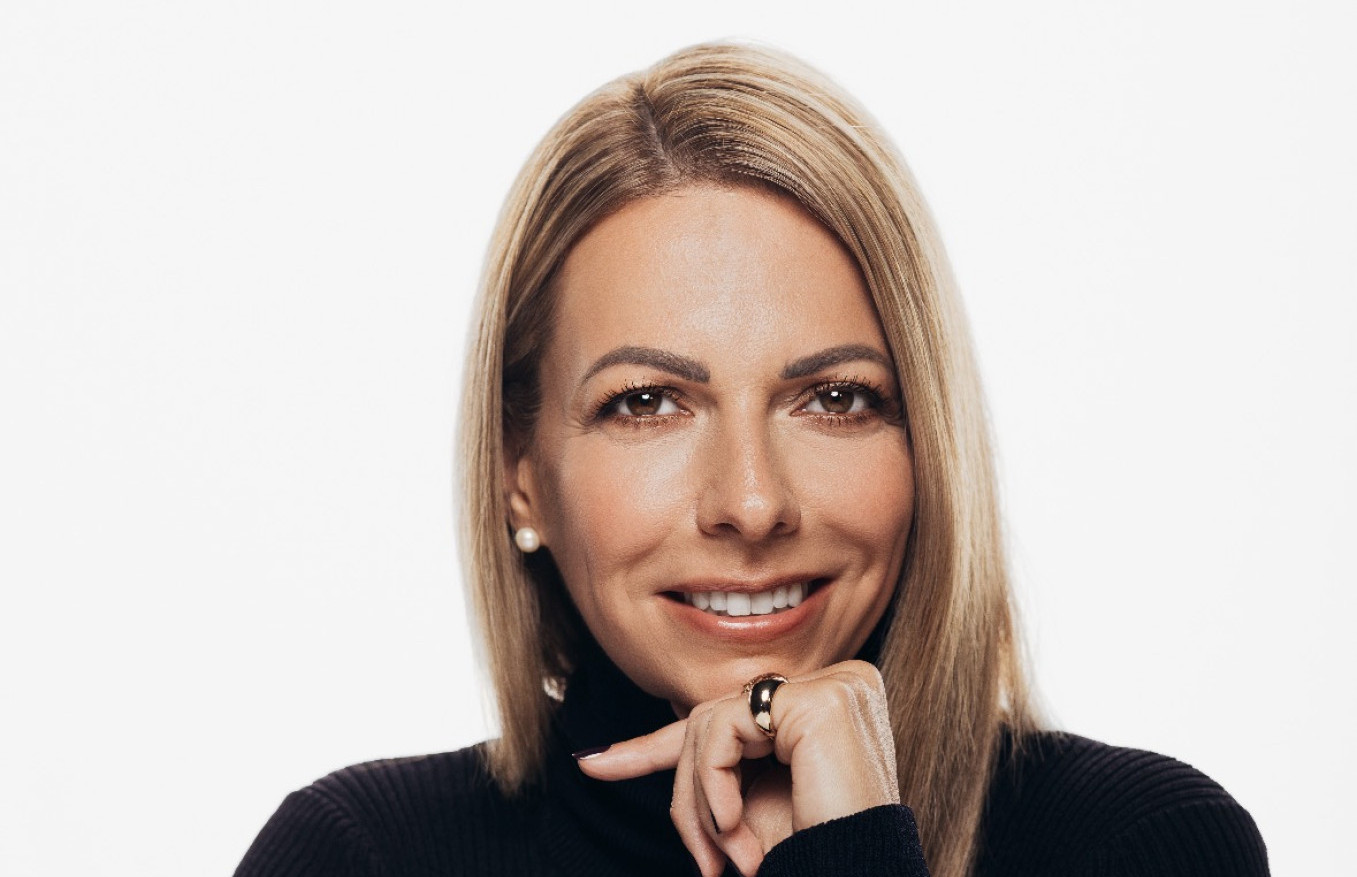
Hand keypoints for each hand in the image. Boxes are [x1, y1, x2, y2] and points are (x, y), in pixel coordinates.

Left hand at [576, 660, 899, 876]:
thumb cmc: (814, 850)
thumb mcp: (746, 806)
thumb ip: (706, 767)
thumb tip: (605, 754)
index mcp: (827, 702)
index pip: (730, 717)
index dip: (656, 746)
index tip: (593, 762)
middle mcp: (840, 681)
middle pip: (714, 720)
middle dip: (688, 794)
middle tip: (704, 862)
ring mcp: (834, 684)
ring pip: (709, 723)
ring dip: (699, 802)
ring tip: (726, 857)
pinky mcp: (819, 701)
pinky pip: (722, 730)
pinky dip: (711, 786)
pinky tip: (733, 830)